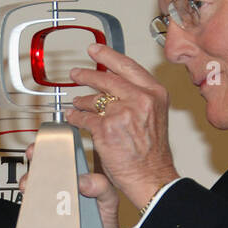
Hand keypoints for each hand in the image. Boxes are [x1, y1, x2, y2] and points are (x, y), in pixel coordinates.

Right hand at [20, 146, 122, 227]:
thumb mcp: (109, 203)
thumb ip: (102, 187)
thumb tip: (82, 180)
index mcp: (73, 183)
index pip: (56, 160)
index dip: (46, 149)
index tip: (42, 144)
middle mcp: (56, 195)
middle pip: (38, 174)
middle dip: (32, 164)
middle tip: (33, 159)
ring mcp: (46, 212)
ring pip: (30, 195)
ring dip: (27, 187)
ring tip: (31, 186)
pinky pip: (29, 221)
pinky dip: (27, 215)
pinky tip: (32, 210)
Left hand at [67, 42, 178, 209]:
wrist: (152, 177)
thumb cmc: (152, 154)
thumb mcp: (154, 115)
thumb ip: (138, 98)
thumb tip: (117, 85)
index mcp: (154, 93)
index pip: (128, 66)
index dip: (108, 56)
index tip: (96, 50)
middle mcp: (140, 99)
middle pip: (107, 79)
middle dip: (87, 75)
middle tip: (76, 73)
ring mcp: (122, 113)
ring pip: (94, 100)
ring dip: (82, 101)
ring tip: (76, 102)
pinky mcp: (106, 129)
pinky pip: (84, 119)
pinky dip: (76, 118)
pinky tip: (73, 117)